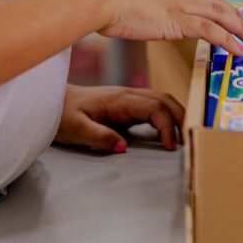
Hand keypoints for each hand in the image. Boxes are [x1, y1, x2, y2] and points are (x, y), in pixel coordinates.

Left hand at [56, 85, 185, 152]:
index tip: (170, 146)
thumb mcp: (76, 129)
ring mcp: (128, 98)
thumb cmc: (63, 114)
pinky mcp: (127, 104)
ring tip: (183, 135)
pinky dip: (166, 115)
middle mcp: (128, 95)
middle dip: (180, 117)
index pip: (154, 107)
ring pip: (161, 99)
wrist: (54, 101)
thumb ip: (99, 137)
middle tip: (188, 140)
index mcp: (119, 99)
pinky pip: (153, 105)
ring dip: (176, 114)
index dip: (167, 125)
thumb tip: (123, 147)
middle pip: (164, 99)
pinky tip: (168, 130)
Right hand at [90, 0, 242, 55]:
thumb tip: (142, 12)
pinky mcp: (177, 20)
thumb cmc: (104, 0)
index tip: (232, 14)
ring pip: (219, 15)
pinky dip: (228, 39)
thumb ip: (143, 4)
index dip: (220, 5)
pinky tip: (237, 49)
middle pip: (217, 3)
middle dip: (236, 15)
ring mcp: (180, 4)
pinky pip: (211, 31)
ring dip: (239, 27)